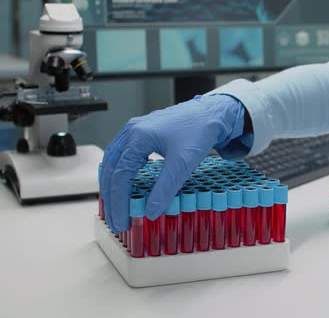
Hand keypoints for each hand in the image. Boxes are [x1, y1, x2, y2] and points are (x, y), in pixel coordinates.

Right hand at [100, 95, 244, 231]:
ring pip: (114, 162)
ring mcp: (135, 130)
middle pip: (111, 170)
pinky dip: (121, 173)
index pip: (120, 175)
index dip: (119, 201)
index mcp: (138, 136)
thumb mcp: (183, 163)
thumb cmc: (199, 131)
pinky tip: (127, 185)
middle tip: (117, 221)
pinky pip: (123, 156)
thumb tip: (151, 211)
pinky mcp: (142, 133)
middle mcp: (131, 131)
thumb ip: (166, 187)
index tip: (122, 220)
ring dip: (114, 186)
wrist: (211, 113)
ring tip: (118, 208)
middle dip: (112, 198)